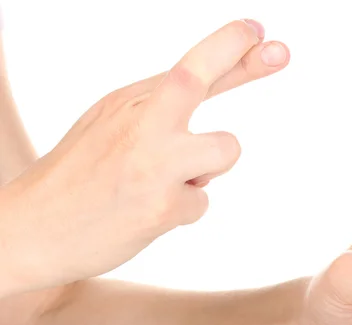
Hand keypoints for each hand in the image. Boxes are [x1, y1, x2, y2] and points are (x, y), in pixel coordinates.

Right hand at [0, 20, 288, 294]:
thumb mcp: (111, 127)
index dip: (230, 46)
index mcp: (129, 102)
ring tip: (164, 184)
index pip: (188, 67)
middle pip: (200, 80)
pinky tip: (147, 213)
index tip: (259, 29)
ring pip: (226, 151)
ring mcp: (152, 163)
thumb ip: (158, 111)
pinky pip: (203, 203)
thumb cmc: (78, 178)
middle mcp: (141, 123)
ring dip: (208, 170)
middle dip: (245, 61)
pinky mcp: (162, 206)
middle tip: (282, 49)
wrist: (31, 229)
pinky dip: (184, 209)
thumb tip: (207, 97)